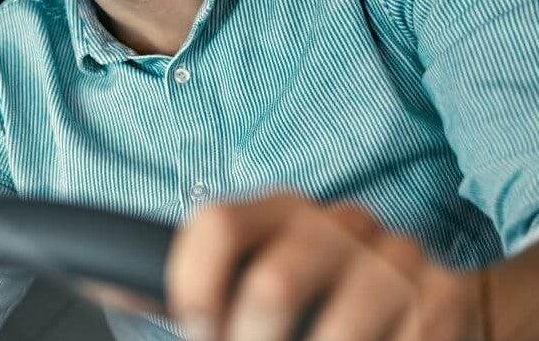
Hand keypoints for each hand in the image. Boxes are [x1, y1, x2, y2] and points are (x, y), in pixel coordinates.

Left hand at [166, 192, 482, 340]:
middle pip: (271, 288)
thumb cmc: (322, 303)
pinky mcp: (445, 299)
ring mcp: (397, 258)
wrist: (445, 304)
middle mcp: (339, 222)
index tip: (198, 330)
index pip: (218, 225)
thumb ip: (188, 287)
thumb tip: (93, 280)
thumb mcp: (256, 281)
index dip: (195, 287)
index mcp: (282, 210)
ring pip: (331, 335)